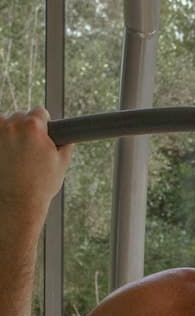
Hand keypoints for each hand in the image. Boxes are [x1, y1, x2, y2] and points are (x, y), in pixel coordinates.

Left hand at [0, 108, 73, 238]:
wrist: (17, 203)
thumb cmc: (40, 185)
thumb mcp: (61, 164)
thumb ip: (65, 145)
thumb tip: (68, 137)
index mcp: (33, 127)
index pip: (39, 112)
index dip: (44, 123)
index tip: (43, 132)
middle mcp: (12, 125)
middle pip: (20, 117)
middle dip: (26, 130)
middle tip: (30, 150)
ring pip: (4, 124)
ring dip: (9, 133)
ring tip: (16, 154)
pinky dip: (1, 141)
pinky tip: (6, 155)